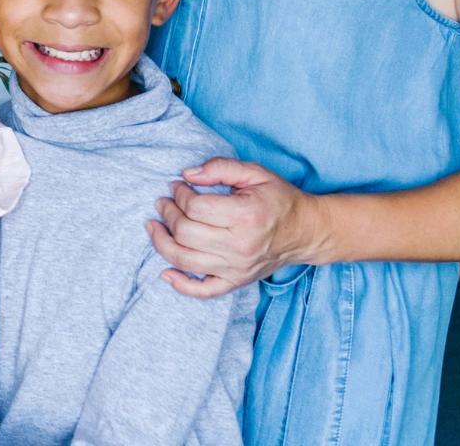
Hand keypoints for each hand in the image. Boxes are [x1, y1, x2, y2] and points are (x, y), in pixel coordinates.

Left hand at [146, 157, 321, 296]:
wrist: (305, 231)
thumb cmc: (279, 199)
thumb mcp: (255, 173)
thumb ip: (220, 168)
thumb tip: (187, 174)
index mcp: (245, 216)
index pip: (195, 208)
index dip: (179, 194)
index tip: (177, 186)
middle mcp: (240, 246)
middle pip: (185, 233)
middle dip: (168, 214)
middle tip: (164, 202)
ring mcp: (237, 268)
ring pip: (185, 260)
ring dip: (162, 243)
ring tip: (154, 227)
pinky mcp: (236, 282)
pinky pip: (203, 291)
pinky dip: (180, 284)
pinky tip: (165, 272)